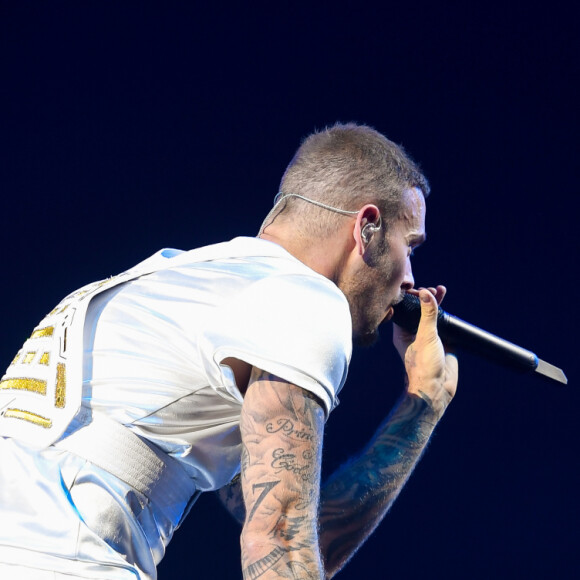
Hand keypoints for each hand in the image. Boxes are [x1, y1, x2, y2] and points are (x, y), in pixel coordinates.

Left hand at [393, 286, 457, 417]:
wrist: (437, 389)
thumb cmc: (423, 366)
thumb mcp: (425, 336)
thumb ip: (427, 315)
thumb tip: (425, 293)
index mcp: (402, 332)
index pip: (404, 309)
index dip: (411, 297)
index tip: (420, 289)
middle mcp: (414, 333)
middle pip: (419, 309)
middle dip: (425, 297)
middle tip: (434, 289)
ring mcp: (429, 337)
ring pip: (431, 315)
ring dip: (436, 302)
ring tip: (441, 290)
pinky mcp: (443, 341)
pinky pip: (443, 324)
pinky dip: (446, 313)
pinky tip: (448, 304)